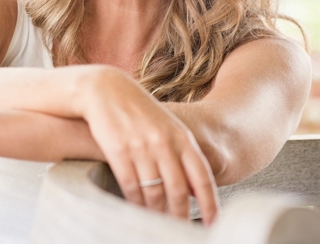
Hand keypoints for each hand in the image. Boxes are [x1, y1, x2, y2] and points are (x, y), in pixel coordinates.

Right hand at [78, 67, 219, 222]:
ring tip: (158, 224)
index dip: (210, 204)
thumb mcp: (167, 129)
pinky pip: (130, 185)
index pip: (202, 178)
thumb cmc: (139, 112)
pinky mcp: (118, 151)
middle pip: (179, 190)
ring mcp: (141, 147)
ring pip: (154, 191)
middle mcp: (164, 144)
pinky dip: (135, 202)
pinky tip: (137, 210)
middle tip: (181, 229)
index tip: (214, 223)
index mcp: (182, 139)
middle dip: (181, 215)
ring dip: (157, 212)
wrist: (105, 90)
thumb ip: (183, 155)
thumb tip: (196, 190)